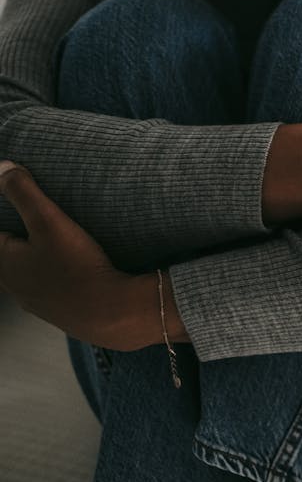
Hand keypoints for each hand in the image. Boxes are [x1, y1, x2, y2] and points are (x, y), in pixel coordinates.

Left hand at [0, 162, 158, 350]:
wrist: (110, 314)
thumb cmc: (76, 268)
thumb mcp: (49, 221)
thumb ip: (23, 192)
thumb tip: (3, 168)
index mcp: (2, 262)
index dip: (5, 217)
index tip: (17, 208)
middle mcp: (12, 285)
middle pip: (7, 255)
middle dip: (18, 238)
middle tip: (38, 223)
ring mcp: (35, 302)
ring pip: (27, 273)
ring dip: (36, 259)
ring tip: (57, 244)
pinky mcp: (58, 312)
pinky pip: (48, 288)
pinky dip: (55, 275)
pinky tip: (73, 269)